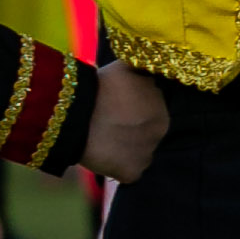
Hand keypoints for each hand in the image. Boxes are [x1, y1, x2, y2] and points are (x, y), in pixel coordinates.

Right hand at [81, 63, 172, 182]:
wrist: (76, 113)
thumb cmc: (99, 87)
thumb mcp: (127, 70)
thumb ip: (142, 72)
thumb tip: (149, 65)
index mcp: (162, 110)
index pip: (151, 114)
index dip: (132, 113)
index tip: (116, 111)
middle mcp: (162, 134)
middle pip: (146, 135)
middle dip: (132, 132)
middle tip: (110, 126)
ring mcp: (148, 155)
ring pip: (139, 154)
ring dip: (126, 150)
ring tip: (105, 142)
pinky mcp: (133, 172)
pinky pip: (128, 173)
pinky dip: (117, 167)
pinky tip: (103, 156)